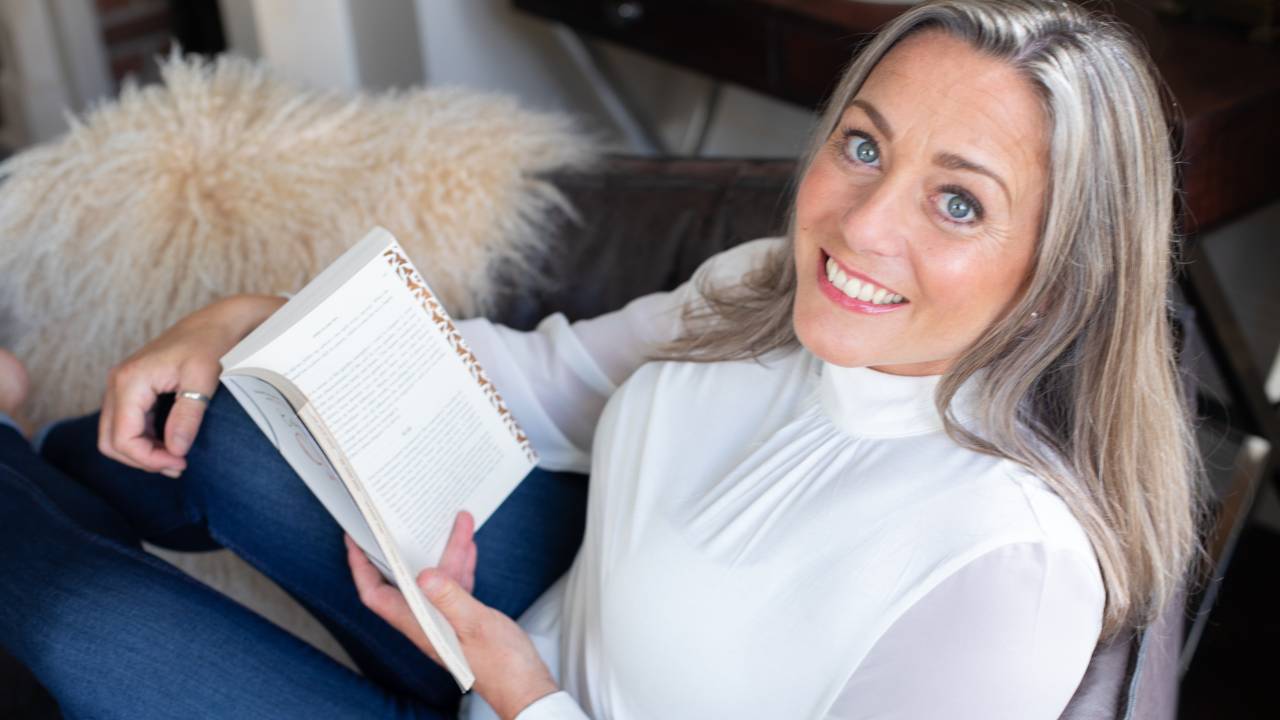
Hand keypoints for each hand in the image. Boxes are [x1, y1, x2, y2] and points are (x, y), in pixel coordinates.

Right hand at [97, 294, 284, 475]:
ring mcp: (122, 386)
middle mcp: (117, 383)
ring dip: (142, 452)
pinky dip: (144, 439)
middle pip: (111, 441)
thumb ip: (188, 416)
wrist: (215, 322)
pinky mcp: (132, 389)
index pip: (123, 438)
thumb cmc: (211, 345)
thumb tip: (175, 450)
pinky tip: (172, 444)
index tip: (181, 462)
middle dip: (142, 459)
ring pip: (116, 434)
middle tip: (178, 465)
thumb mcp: (203, 380)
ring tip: (177, 458)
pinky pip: (127, 424)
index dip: (148, 459)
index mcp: (130, 380)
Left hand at [348, 511, 558, 719]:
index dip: (361, 568)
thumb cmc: (502, 665)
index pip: (376, 595)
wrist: (525, 687)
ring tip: (456, 522)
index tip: (355, 541)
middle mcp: (427, 623)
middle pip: (405, 580)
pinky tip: (468, 547)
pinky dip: (460, 565)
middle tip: (402, 522)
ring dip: (444, 551)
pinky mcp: (463, 621)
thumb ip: (450, 597)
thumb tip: (424, 575)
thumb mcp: (475, 624)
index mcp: (420, 626)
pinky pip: (455, 586)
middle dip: (406, 548)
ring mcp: (445, 622)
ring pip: (435, 579)